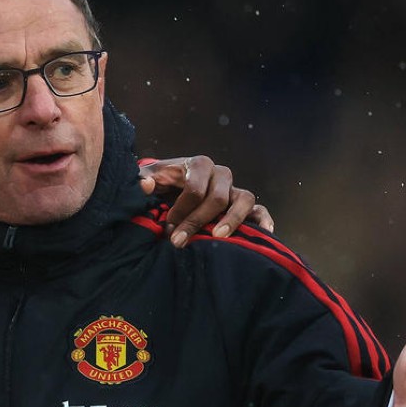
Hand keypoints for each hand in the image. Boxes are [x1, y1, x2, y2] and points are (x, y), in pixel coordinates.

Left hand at [139, 155, 273, 247]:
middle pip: (217, 198)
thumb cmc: (159, 182)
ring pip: (244, 199)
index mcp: (197, 164)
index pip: (195, 188)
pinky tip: (263, 234)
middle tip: (179, 242)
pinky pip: (259, 209)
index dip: (181, 210)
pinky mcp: (243, 203)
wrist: (169, 185)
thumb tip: (146, 185)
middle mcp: (219, 174)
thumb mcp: (147, 178)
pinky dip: (263, 220)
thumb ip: (142, 180)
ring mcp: (233, 188)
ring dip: (232, 220)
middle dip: (197, 221)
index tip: (167, 228)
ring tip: (217, 237)